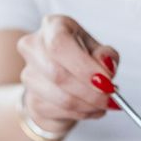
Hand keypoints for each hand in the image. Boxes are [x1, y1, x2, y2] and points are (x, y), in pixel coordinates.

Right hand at [16, 15, 118, 133]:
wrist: (60, 82)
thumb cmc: (81, 60)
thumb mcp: (98, 51)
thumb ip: (106, 56)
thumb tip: (106, 66)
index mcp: (53, 26)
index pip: (60, 44)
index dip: (84, 67)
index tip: (107, 82)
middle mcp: (34, 47)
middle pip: (58, 75)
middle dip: (91, 92)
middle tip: (110, 97)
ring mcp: (29, 75)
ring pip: (62, 99)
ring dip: (90, 106)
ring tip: (104, 103)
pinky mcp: (33, 100)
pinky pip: (62, 112)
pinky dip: (84, 114)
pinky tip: (92, 108)